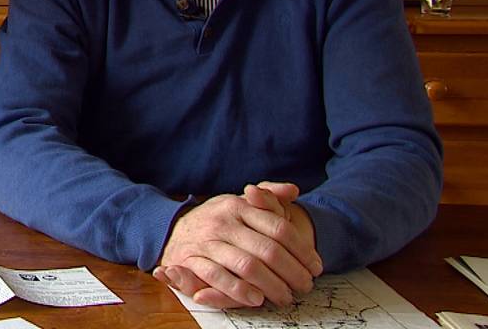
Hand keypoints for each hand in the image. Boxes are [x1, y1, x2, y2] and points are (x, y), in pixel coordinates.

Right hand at [152, 186, 322, 307]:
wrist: (171, 230)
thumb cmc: (214, 220)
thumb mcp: (238, 202)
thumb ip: (267, 195)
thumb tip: (293, 190)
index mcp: (238, 205)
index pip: (279, 228)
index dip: (302, 251)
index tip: (316, 267)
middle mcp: (223, 222)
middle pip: (268, 250)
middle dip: (292, 272)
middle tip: (305, 286)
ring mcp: (207, 241)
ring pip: (247, 265)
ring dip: (271, 285)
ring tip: (285, 296)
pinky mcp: (190, 260)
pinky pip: (218, 277)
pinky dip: (238, 289)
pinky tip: (255, 298)